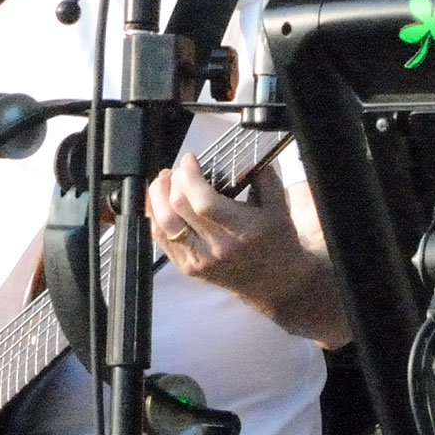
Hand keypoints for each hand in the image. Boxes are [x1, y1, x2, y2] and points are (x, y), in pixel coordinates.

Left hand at [148, 153, 297, 298]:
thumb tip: (240, 152)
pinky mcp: (188, 268)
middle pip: (177, 210)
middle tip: (178, 170)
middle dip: (171, 181)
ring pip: (163, 225)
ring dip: (157, 197)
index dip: (189, 176)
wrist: (276, 282)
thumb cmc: (278, 240)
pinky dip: (156, 216)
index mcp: (242, 230)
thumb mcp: (279, 204)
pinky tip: (161, 202)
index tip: (191, 159)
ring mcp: (199, 261)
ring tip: (164, 182)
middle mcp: (217, 248)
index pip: (203, 202)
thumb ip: (261, 174)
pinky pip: (161, 240)